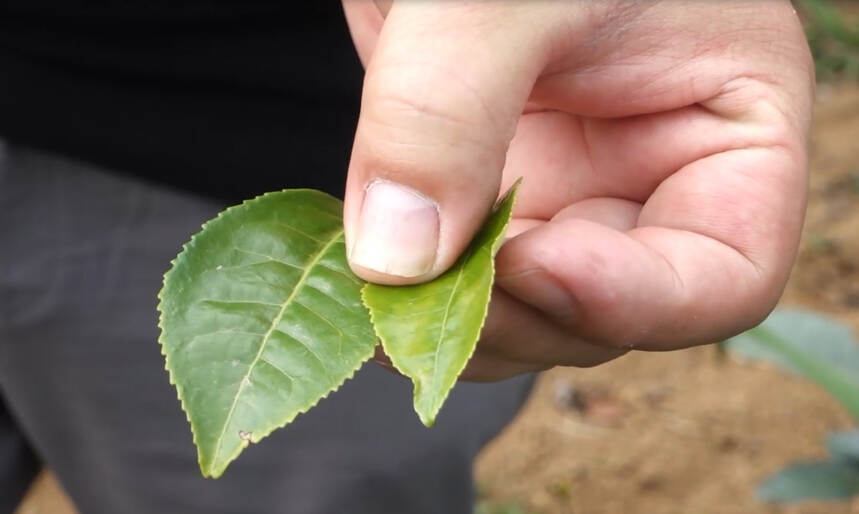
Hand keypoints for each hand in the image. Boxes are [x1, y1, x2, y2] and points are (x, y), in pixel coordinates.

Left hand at [341, 1, 813, 379]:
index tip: (531, 260)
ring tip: (382, 293)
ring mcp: (560, 188)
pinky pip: (456, 276)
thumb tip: (398, 258)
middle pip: (606, 313)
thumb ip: (449, 110)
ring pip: (525, 311)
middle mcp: (643, 175)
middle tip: (428, 286)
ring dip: (454, 323)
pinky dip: (410, 292)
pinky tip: (361, 279)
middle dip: (520, 314)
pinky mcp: (479, 185)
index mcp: (722, 125)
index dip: (634, 301)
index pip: (725, 273)